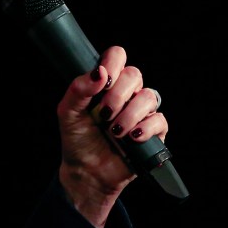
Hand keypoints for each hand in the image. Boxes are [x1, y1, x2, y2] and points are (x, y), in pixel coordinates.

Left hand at [55, 45, 168, 227]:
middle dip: (117, 95)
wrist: (86, 171)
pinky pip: (159, 120)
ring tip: (114, 131)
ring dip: (129, 114)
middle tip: (102, 114)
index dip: (112, 63)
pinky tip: (130, 138)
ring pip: (148, 96)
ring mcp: (141, 111)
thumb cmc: (77, 139)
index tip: (102, 82)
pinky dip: (144, 128)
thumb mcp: (68, 112)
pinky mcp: (154, 131)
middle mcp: (126, 93)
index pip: (117, 56)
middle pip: (134, 74)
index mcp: (106, 83)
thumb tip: (100, 72)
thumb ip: (79, 89)